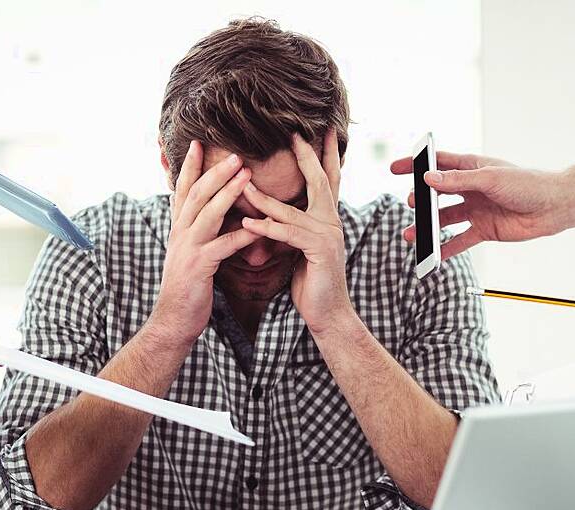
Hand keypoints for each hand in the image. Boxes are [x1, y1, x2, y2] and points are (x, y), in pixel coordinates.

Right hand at [149, 141, 262, 342]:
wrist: (173, 319)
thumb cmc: (187, 287)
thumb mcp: (189, 253)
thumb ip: (198, 231)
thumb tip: (209, 214)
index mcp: (178, 228)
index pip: (183, 190)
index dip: (190, 166)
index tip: (198, 143)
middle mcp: (180, 233)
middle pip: (197, 194)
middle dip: (215, 171)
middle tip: (235, 153)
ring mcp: (188, 249)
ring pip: (208, 213)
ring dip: (227, 192)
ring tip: (247, 175)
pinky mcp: (199, 267)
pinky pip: (223, 246)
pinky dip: (242, 234)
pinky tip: (259, 226)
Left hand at [241, 130, 351, 334]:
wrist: (327, 313)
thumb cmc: (311, 282)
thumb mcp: (300, 248)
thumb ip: (293, 228)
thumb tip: (274, 212)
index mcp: (327, 218)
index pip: (328, 179)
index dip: (324, 154)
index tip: (320, 131)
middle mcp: (332, 222)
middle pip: (320, 181)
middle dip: (307, 156)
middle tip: (294, 133)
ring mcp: (328, 235)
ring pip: (292, 209)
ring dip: (264, 197)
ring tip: (242, 183)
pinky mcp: (319, 251)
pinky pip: (288, 234)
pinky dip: (266, 228)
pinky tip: (248, 223)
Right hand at [390, 150, 572, 258]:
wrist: (554, 207)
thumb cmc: (528, 184)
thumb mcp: (490, 178)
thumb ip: (458, 181)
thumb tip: (428, 180)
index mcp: (472, 168)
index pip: (437, 164)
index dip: (415, 166)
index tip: (395, 169)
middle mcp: (471, 188)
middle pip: (437, 194)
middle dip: (420, 200)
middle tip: (411, 204)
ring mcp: (476, 210)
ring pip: (444, 219)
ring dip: (427, 227)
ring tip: (411, 235)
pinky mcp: (483, 230)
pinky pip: (459, 240)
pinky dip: (445, 248)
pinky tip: (432, 255)